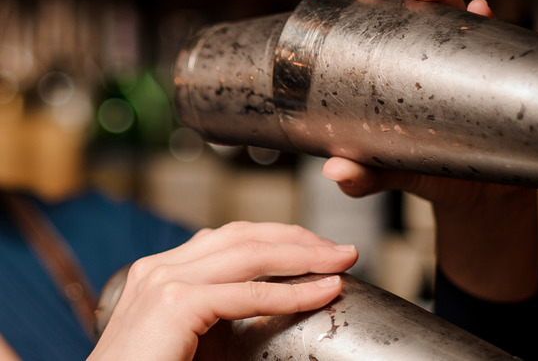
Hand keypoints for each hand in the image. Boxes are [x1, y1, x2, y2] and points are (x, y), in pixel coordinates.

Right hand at [88, 222, 357, 360]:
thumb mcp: (187, 336)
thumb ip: (217, 310)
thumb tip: (270, 303)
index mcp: (161, 271)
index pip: (231, 238)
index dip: (280, 238)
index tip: (317, 249)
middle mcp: (160, 267)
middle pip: (245, 235)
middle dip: (299, 238)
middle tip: (341, 250)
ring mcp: (164, 281)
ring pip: (251, 254)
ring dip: (305, 255)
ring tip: (342, 260)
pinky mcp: (174, 305)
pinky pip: (248, 294)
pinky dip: (292, 293)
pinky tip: (324, 291)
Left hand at [308, 0, 537, 302]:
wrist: (484, 192)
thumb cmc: (430, 169)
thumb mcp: (391, 172)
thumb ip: (363, 176)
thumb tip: (337, 171)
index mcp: (387, 61)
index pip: (361, 17)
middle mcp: (421, 48)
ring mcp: (457, 52)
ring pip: (446, 3)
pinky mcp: (492, 65)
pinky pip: (493, 32)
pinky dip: (485, 17)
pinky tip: (479, 11)